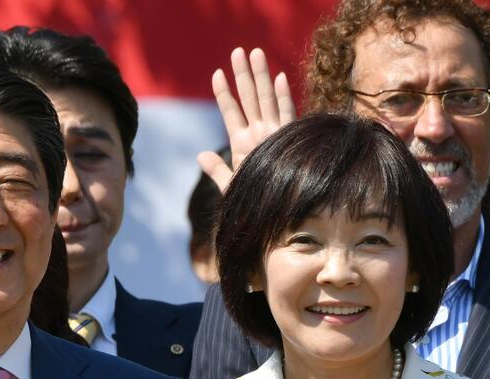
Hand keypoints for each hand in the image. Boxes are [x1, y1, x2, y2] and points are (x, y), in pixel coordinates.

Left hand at [198, 47, 295, 191]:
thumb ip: (216, 170)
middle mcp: (259, 134)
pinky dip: (282, 98)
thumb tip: (200, 155)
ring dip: (261, 76)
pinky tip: (278, 78)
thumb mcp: (231, 186)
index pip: (230, 112)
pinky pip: (286, 116)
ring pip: (266, 100)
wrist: (276, 215)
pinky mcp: (289, 141)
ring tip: (255, 53)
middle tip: (238, 51)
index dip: (223, 93)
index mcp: (242, 143)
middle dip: (243, 74)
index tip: (216, 73)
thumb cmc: (254, 202)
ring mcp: (274, 134)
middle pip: (249, 98)